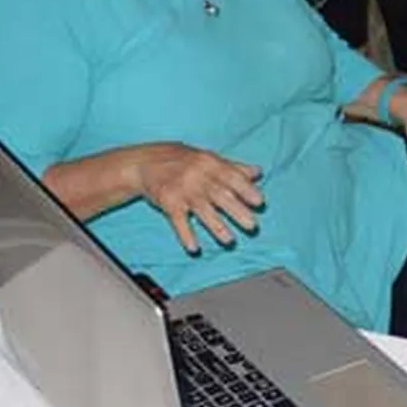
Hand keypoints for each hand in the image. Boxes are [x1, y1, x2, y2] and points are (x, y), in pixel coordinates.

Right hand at [133, 143, 263, 254]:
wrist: (146, 162)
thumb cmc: (184, 161)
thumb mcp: (209, 159)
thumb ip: (233, 168)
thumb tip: (258, 172)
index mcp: (211, 164)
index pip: (232, 177)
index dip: (247, 190)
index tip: (259, 202)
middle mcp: (198, 176)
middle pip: (220, 196)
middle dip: (238, 212)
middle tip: (253, 226)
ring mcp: (182, 190)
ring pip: (202, 210)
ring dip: (217, 227)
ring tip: (229, 240)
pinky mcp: (167, 202)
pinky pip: (178, 221)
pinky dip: (186, 235)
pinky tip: (194, 248)